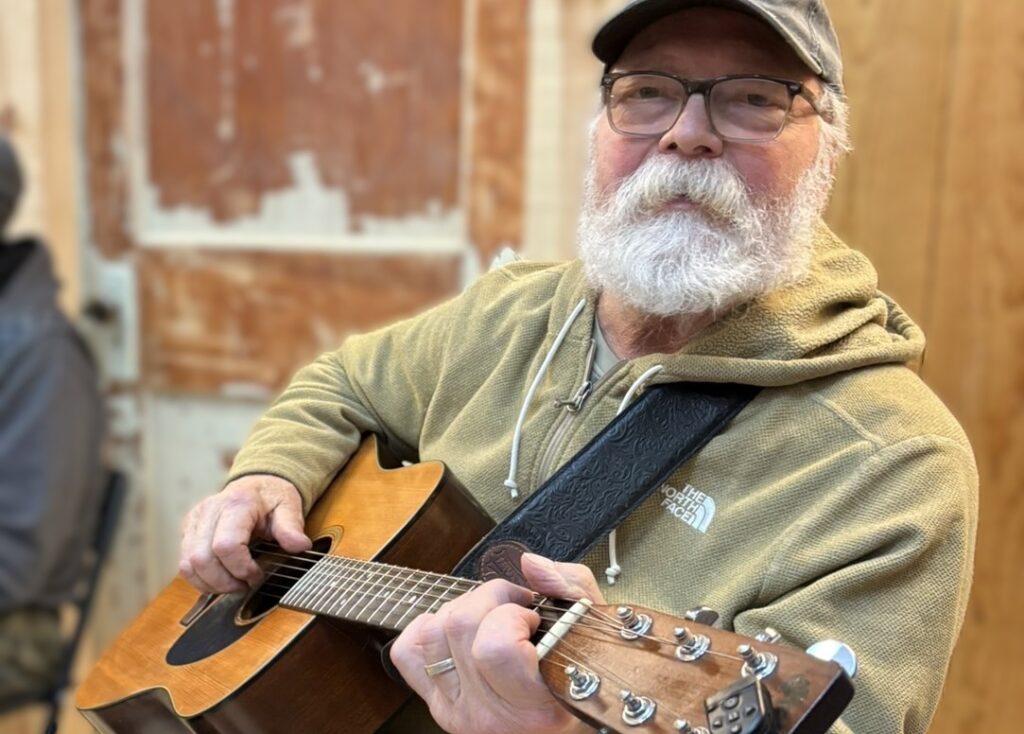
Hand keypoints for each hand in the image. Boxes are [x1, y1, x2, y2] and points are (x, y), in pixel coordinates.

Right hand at [179, 474, 310, 593]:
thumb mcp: (289, 507)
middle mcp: (210, 509)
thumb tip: (300, 546)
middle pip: (202, 558)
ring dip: (210, 583)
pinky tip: (220, 580)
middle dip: (224, 582)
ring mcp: (195, 519)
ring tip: (233, 585)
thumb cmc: (272, 498)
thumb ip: (291, 527)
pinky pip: (184, 563)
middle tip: (245, 586)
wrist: (256, 484)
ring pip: (188, 564)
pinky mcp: (188, 529)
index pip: (226, 545)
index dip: (240, 569)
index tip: (257, 576)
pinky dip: (200, 579)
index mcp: (237, 504)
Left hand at [389, 553, 604, 733]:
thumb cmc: (582, 675)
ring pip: (432, 632)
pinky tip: (458, 636)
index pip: (497, 647)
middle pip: (460, 625)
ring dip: (461, 609)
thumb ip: (569, 587)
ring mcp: (460, 713)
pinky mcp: (438, 706)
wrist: (559, 721)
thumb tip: (529, 564)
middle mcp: (493, 715)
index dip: (512, 615)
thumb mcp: (591, 628)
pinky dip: (427, 630)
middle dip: (490, 598)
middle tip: (515, 610)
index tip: (532, 617)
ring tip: (491, 619)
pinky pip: (408, 653)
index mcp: (538, 704)